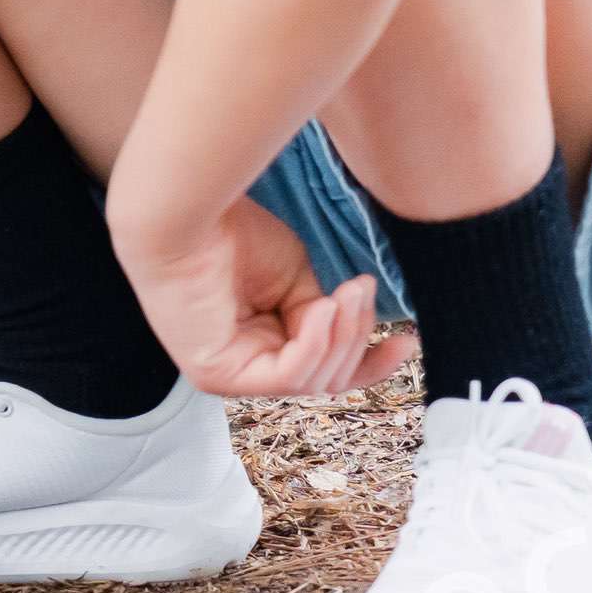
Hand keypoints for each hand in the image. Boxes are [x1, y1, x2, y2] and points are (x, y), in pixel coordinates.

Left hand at [112, 193, 410, 399]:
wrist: (183, 210)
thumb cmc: (230, 232)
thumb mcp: (297, 281)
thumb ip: (322, 318)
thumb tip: (347, 337)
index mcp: (259, 344)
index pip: (322, 371)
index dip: (368, 362)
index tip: (408, 341)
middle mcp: (242, 366)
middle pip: (323, 380)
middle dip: (355, 339)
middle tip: (364, 291)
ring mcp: (226, 375)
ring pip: (310, 382)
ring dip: (339, 335)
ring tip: (344, 293)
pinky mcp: (214, 375)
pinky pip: (285, 376)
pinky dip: (314, 343)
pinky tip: (322, 308)